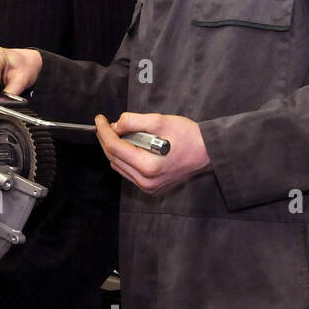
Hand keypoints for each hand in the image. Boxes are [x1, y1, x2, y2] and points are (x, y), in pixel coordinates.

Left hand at [95, 112, 210, 195]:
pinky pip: (129, 173)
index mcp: (148, 167)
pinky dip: (123, 158)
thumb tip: (116, 124)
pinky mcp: (151, 188)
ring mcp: (148, 187)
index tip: (99, 119)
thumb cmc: (189, 136)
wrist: (209, 153)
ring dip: (113, 149)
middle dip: (105, 139)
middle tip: (103, 124)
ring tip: (114, 133)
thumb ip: (134, 121)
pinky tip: (126, 146)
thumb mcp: (161, 121)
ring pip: (119, 166)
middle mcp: (146, 182)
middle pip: (114, 158)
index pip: (114, 147)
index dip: (103, 131)